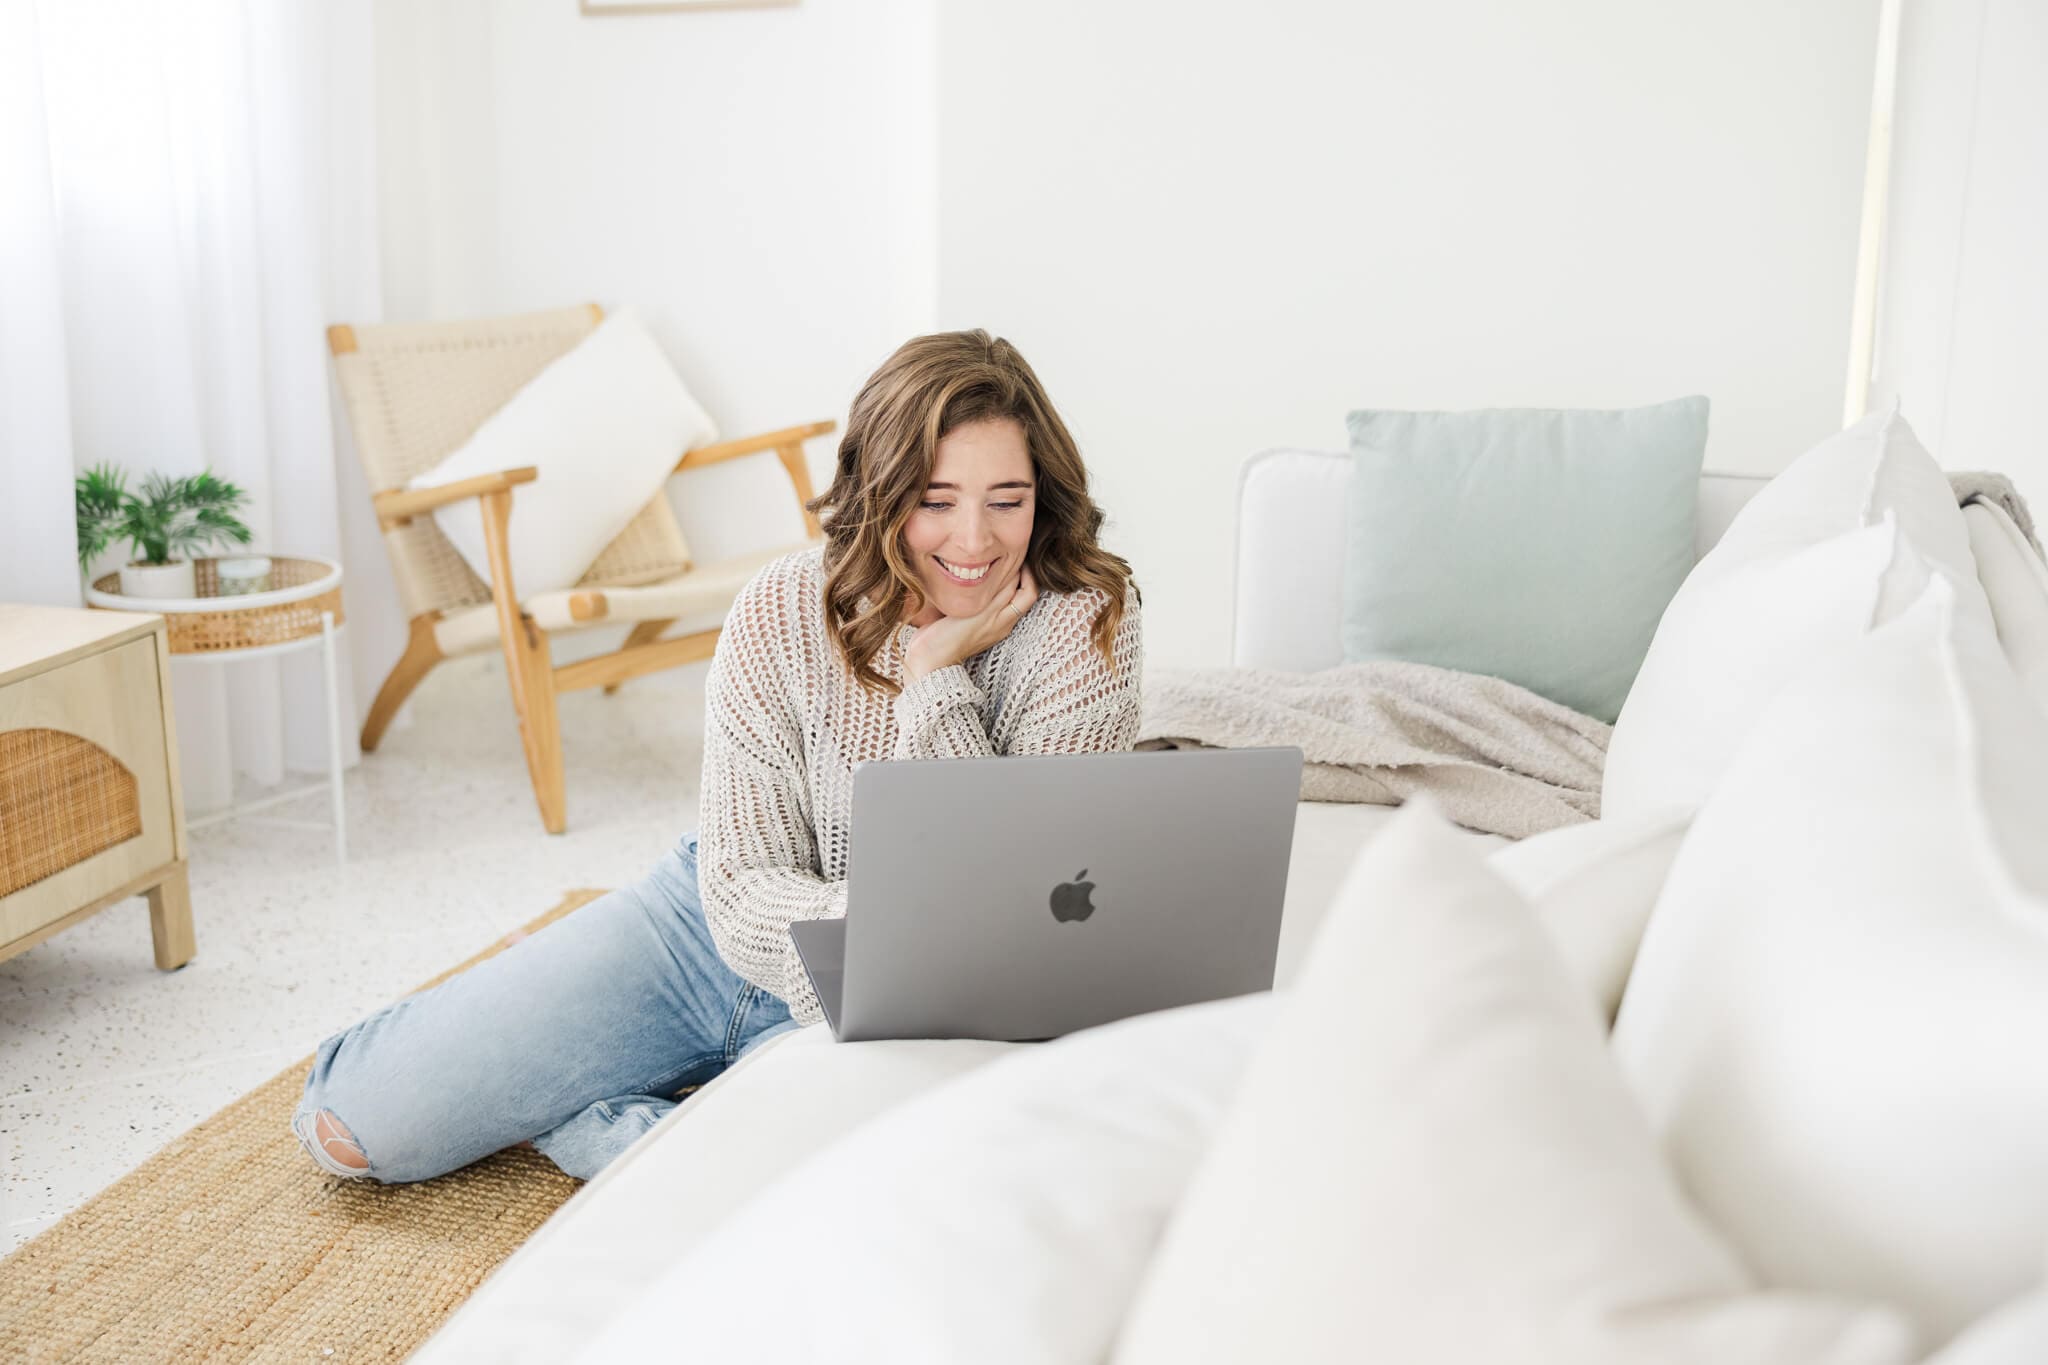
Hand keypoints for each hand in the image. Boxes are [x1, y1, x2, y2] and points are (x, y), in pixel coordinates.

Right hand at [903, 565, 1038, 683]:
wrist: (929, 658)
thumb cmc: (953, 637)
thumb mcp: (982, 614)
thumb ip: (1000, 595)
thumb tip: (1016, 574)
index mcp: (1005, 621)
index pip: (1028, 593)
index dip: (1027, 574)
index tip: (1017, 558)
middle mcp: (1000, 622)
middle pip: (1018, 593)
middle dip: (1016, 574)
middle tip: (1005, 556)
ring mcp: (987, 623)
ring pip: (1002, 596)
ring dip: (1000, 580)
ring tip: (990, 564)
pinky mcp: (971, 622)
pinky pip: (986, 601)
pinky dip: (986, 588)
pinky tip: (975, 581)